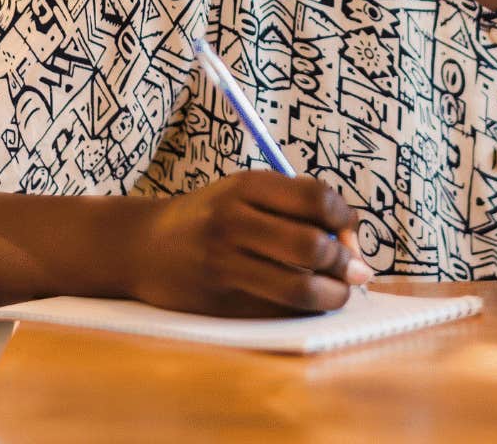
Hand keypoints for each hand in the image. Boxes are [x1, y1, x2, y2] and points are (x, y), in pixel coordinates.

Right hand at [127, 171, 371, 317]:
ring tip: (340, 293)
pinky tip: (308, 304)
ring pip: (298, 286)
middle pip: (312, 245)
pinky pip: (276, 310)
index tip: (348, 233)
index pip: (318, 199)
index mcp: (246, 186)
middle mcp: (233, 221)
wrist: (141, 245)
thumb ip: (298, 207)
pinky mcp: (216, 299)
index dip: (345, 219)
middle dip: (345, 262)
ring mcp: (222, 262)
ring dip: (333, 294)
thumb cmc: (211, 216)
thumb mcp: (246, 193)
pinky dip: (303, 310)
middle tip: (355, 271)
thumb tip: (353, 247)